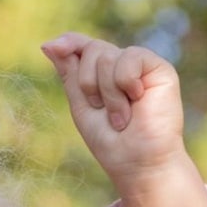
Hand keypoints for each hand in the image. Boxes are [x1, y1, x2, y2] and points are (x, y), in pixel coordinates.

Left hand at [40, 33, 185, 183]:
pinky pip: (130, 57)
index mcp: (101, 74)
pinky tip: (137, 99)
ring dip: (108, 94)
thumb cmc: (111, 142)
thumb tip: (48, 44)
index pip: (82, 46)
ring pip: (107, 57)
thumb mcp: (81, 106)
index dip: (69, 43)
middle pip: (92, 49)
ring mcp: (140, 65)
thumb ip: (69, 75)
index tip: (52, 47)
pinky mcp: (159, 68)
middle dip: (89, 84)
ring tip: (122, 118)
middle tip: (103, 112)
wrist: (139, 163)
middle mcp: (121, 65)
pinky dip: (125, 82)